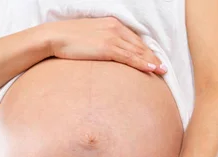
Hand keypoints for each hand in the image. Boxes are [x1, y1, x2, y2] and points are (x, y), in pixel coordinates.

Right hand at [41, 16, 166, 74]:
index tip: (153, 59)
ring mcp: (112, 38)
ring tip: (161, 71)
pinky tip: (151, 69)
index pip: (133, 38)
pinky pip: (129, 57)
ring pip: (137, 51)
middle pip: (139, 45)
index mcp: (111, 24)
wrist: (54, 37)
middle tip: (163, 67)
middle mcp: (115, 28)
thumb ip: (99, 41)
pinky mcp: (107, 48)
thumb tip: (101, 52)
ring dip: (152, 61)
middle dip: (152, 56)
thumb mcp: (87, 36)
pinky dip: (142, 63)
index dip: (145, 50)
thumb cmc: (66, 39)